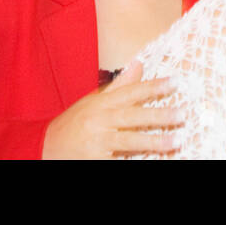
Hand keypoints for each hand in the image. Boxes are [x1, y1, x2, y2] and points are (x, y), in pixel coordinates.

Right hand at [41, 63, 182, 158]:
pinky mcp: (95, 161)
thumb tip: (140, 63)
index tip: (176, 82)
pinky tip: (154, 160)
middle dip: (158, 115)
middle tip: (183, 114)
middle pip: (132, 117)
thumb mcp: (93, 101)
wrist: (42, 148)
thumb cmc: (74, 123)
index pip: (131, 92)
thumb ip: (119, 86)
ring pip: (129, 141)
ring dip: (153, 141)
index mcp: (101, 104)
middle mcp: (99, 121)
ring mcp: (97, 143)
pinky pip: (119, 161)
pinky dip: (135, 160)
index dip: (153, 87)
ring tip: (176, 141)